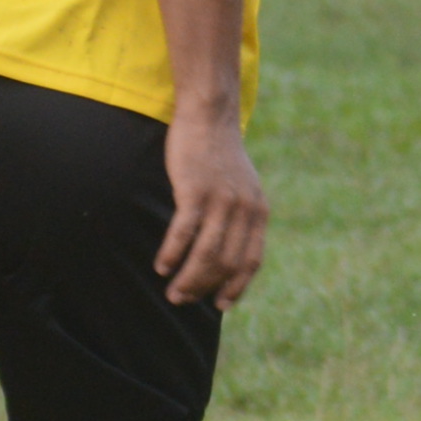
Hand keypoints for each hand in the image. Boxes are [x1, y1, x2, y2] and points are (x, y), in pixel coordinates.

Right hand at [156, 114, 268, 306]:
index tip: (220, 305)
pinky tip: (161, 266)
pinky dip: (172, 254)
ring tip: (172, 292)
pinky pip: (184, 233)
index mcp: (258, 211)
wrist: (209, 116)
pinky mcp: (196, 191)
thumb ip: (240, 215)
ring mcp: (221, 201)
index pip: (251, 261)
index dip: (236, 286)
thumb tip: (227, 250)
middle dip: (203, 288)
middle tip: (182, 299)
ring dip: (187, 279)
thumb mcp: (242, 186)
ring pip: (206, 255)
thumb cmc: (219, 154)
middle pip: (225, 264)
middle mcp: (244, 209)